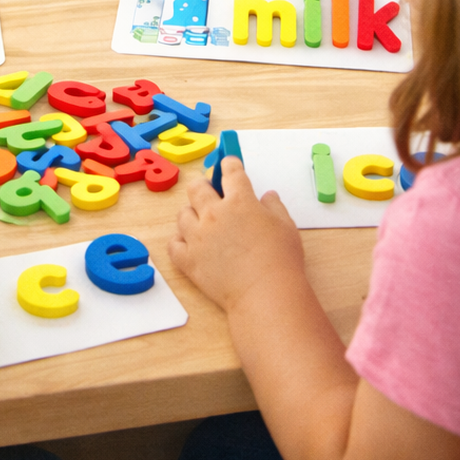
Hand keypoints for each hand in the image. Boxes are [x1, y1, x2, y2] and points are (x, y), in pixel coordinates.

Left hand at [169, 159, 303, 313]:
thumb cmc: (281, 261)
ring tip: (202, 223)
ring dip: (192, 215)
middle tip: (211, 193)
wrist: (265, 295)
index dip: (230, 164)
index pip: (230, 172)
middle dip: (204, 186)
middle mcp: (214, 214)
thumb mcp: (286, 227)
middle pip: (197, 187)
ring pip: (182, 214)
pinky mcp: (188, 259)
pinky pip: (174, 244)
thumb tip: (268, 196)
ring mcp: (197, 236)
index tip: (230, 165)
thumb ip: (274, 207)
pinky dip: (180, 241)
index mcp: (239, 201)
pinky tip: (190, 244)